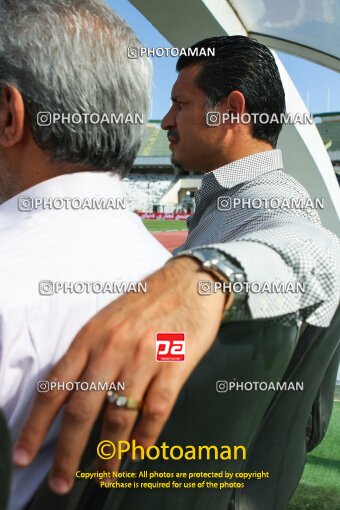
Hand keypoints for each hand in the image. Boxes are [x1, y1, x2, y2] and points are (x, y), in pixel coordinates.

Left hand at [13, 257, 227, 494]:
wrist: (190, 283)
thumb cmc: (146, 303)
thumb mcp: (106, 321)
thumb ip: (87, 356)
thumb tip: (69, 400)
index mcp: (90, 337)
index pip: (55, 388)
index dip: (37, 425)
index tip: (25, 455)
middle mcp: (112, 348)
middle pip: (83, 410)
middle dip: (69, 453)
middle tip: (61, 483)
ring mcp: (144, 357)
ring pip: (119, 417)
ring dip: (110, 453)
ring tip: (106, 476)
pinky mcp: (174, 364)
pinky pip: (156, 410)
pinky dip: (146, 438)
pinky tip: (139, 453)